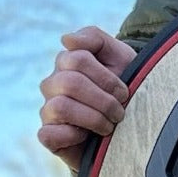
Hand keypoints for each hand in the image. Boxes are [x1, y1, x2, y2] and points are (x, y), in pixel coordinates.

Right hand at [38, 26, 136, 171]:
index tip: (124, 92)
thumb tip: (66, 39)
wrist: (130, 123)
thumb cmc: (125, 85)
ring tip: (109, 126)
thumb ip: (95, 39)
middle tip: (119, 112)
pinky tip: (88, 137)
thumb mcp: (119, 56)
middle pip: (70, 83)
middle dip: (103, 100)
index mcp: (67, 62)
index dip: (106, 78)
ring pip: (61, 106)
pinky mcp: (48, 136)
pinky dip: (72, 136)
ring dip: (93, 118)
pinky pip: (47, 133)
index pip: (78, 59)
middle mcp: (53, 84)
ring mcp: (48, 109)